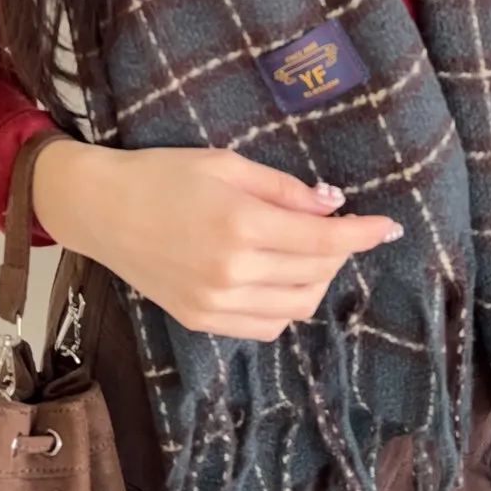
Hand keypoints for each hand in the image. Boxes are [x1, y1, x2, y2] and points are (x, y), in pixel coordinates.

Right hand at [33, 140, 402, 341]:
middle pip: (316, 273)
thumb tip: (332, 204)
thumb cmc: (162, 175)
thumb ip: (283, 189)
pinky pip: (266, 326)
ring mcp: (216, 303)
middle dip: (339, 250)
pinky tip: (278, 276)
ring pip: (297, 306)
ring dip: (317, 279)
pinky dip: (286, 304)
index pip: (323, 239)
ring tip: (308, 250)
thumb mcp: (226, 164)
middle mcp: (232, 271)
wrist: (101, 210)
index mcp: (240, 225)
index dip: (363, 233)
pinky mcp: (202, 321)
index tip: (389, 227)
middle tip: (335, 225)